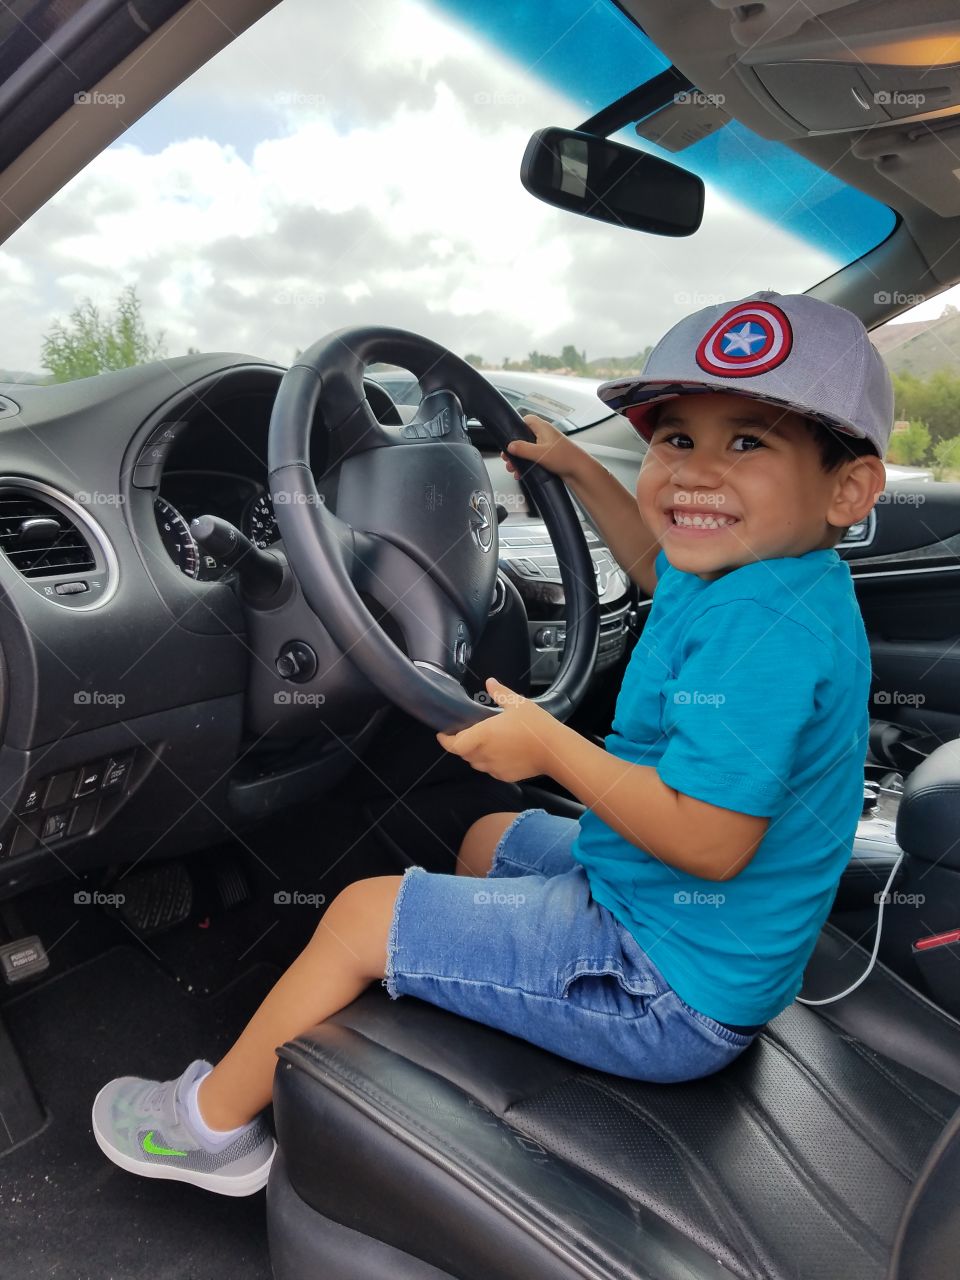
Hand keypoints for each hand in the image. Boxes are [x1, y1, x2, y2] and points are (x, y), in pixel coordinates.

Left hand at [436, 676, 562, 781]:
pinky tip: (501, 753)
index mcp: (482, 735)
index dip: (445, 741)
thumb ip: (500, 693)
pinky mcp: (505, 776)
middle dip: (461, 745)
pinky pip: (491, 770)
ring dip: (475, 754)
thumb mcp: (517, 703)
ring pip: (476, 763)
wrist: (554, 750)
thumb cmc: (535, 725)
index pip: (454, 744)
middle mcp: (484, 754)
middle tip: (466, 734)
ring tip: (483, 743)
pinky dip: (490, 762)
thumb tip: (490, 682)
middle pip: (463, 753)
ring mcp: (494, 767)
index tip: (443, 734)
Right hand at [501, 413, 587, 482]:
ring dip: (519, 458)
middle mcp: (545, 435)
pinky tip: (521, 472)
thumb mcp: (539, 453)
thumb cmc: (565, 458)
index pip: (526, 420)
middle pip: (524, 437)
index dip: (516, 427)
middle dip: (514, 448)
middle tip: (508, 457)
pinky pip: (533, 458)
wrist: (580, 471)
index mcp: (543, 428)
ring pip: (528, 449)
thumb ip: (523, 449)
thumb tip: (510, 446)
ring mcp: (547, 446)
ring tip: (512, 467)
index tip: (508, 437)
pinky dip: (526, 464)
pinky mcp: (549, 457)